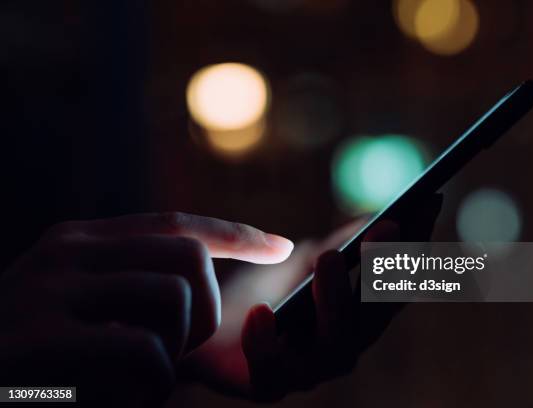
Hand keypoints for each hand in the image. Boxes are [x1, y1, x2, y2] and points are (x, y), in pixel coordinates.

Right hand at [0, 213, 292, 406]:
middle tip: (178, 352)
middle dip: (205, 311)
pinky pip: (144, 350)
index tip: (281, 246)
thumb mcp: (82, 315)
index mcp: (82, 244)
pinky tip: (122, 398)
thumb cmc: (30, 364)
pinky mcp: (43, 336)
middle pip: (189, 258)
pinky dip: (149, 384)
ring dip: (174, 352)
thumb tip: (199, 291)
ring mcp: (53, 288)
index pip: (176, 225)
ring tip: (137, 379)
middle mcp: (69, 252)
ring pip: (175, 298)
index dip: (235, 235)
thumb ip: (132, 295)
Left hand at [181, 194, 442, 400]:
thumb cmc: (261, 292)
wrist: (204, 322)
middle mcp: (341, 347)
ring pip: (336, 347)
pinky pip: (272, 373)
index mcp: (354, 319)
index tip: (425, 206)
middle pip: (375, 316)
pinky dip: (268, 343)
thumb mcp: (302, 261)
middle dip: (383, 270)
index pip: (394, 286)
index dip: (412, 249)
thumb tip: (380, 216)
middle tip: (385, 226)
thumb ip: (340, 246)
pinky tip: (260, 312)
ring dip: (336, 298)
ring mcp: (307, 371)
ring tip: (328, 257)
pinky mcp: (265, 386)